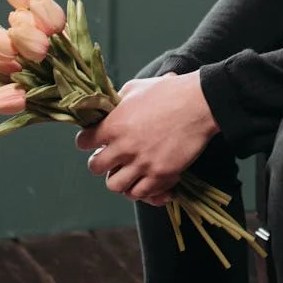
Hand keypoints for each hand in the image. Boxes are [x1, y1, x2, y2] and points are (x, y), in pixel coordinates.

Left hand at [75, 71, 219, 204]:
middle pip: (96, 167)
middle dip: (100, 162)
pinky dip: (139, 188)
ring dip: (118, 178)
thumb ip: (117, 103)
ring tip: (126, 170)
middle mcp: (124, 147)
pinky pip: (139, 194)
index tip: (92, 140)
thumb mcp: (136, 88)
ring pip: (114, 186)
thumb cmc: (168, 91)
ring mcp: (142, 164)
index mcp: (114, 124)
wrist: (199, 104)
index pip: (83, 142)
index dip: (86, 141)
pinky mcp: (160, 175)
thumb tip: (108, 110)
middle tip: (110, 157)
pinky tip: (145, 178)